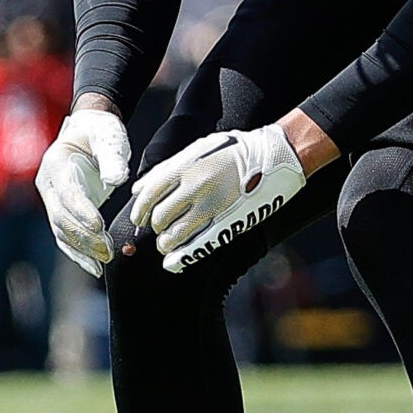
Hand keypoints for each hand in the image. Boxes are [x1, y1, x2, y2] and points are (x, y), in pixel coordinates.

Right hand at [37, 104, 132, 275]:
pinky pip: (66, 237)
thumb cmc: (100, 133)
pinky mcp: (61, 212)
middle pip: (61, 217)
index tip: (99, 226)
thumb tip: (115, 180)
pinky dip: (79, 253)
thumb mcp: (109, 137)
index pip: (66, 193)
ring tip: (105, 260)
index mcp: (56, 164)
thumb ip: (112, 158)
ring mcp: (52, 200)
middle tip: (108, 250)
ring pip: (62, 231)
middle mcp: (48, 185)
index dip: (81, 211)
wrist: (88, 132)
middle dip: (84, 236)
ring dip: (83, 249)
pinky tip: (95, 266)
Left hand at [126, 123, 307, 274]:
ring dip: (166, 243)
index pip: (149, 195)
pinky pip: (198, 246)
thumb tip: (138, 190)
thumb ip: (166, 169)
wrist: (274, 155)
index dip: (140, 211)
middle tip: (160, 228)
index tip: (141, 218)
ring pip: (174, 235)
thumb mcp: (198, 149)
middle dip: (156, 227)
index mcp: (186, 166)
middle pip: (160, 218)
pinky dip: (180, 258)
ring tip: (167, 243)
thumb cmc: (235, 150)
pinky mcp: (229, 223)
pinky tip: (172, 262)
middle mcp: (195, 187)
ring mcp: (212, 207)